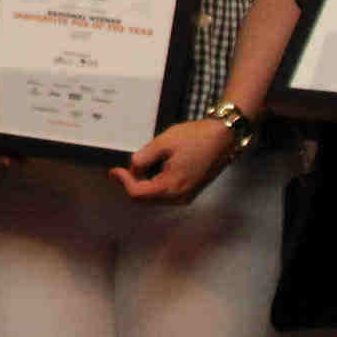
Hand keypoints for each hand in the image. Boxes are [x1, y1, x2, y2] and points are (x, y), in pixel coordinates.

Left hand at [112, 118, 235, 203]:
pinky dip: (154, 183)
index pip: (138, 194)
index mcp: (172, 187)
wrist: (223, 137)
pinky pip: (165, 193)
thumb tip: (131, 170)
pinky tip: (153, 168)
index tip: (114, 170)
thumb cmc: (196, 137)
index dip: (123, 182)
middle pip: (145, 199)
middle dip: (131, 184)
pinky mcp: (189, 192)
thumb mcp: (163, 142)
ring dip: (142, 185)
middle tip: (121, 169)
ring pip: (154, 198)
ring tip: (139, 166)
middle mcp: (180, 197)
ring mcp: (186, 196)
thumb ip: (143, 158)